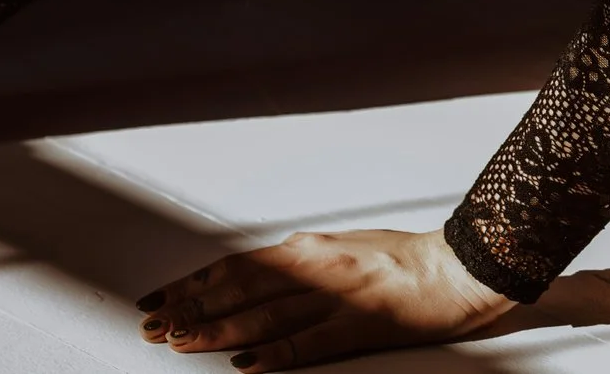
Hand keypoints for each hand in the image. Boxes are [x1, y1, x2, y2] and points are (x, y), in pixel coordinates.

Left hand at [136, 227, 514, 366]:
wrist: (458, 267)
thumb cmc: (404, 259)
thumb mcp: (343, 248)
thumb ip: (302, 262)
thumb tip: (260, 273)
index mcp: (310, 248)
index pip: (237, 266)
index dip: (193, 284)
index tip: (158, 299)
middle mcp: (316, 268)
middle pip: (241, 290)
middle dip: (191, 308)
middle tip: (151, 326)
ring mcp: (336, 298)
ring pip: (264, 316)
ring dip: (218, 330)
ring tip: (180, 342)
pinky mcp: (359, 326)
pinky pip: (308, 343)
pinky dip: (273, 355)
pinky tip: (245, 364)